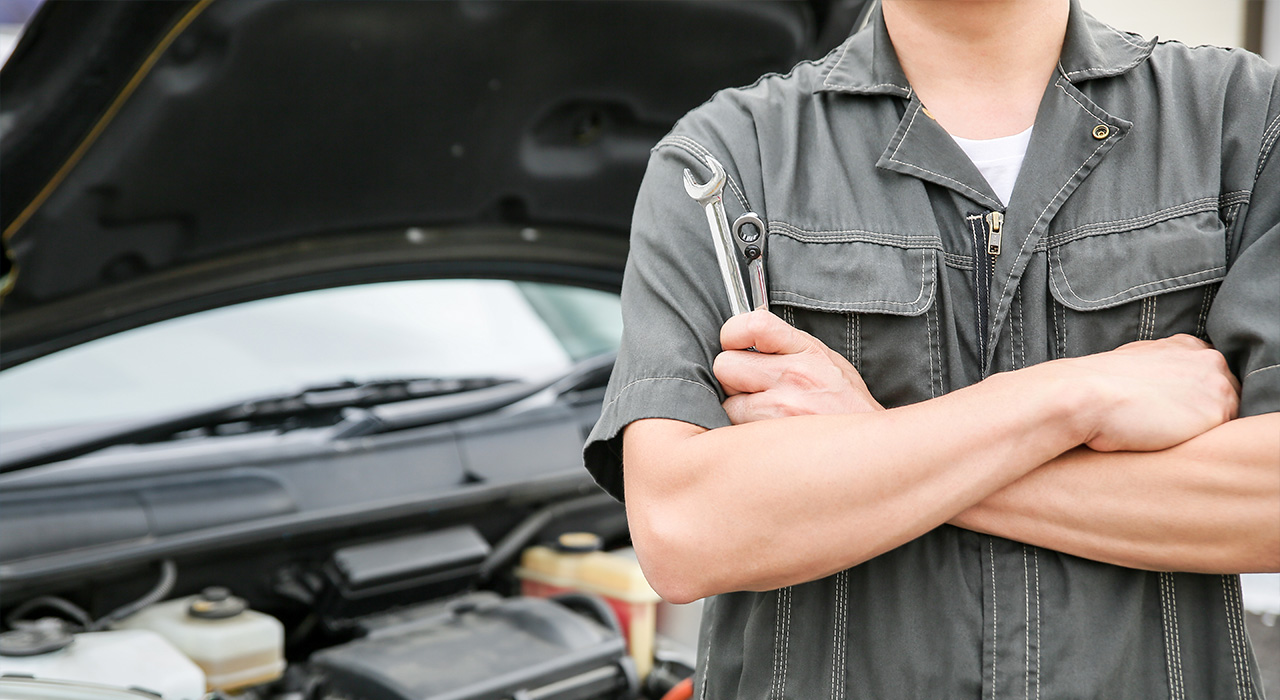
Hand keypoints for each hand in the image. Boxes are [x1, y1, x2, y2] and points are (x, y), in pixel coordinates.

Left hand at [714, 309, 882, 423]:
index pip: (753, 325)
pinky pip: (736, 432)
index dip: (733, 335)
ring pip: (726, 404)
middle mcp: (795, 375)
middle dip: (732, 378)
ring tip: (763, 414)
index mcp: (808, 350)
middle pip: (725, 366)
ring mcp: (784, 409)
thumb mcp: (829, 361)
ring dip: (738, 409)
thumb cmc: (846, 405)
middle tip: (750, 387)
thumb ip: (789, 347)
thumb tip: (748, 337)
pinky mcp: (774, 439)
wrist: (872, 450)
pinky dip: (743, 434)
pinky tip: (766, 433)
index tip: (738, 346)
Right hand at [1049, 334, 1239, 451]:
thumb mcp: (1132, 364)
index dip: (1192, 397)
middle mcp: (1209, 359)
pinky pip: (1223, 436)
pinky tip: (1171, 443)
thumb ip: (1159, 370)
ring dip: (1204, 430)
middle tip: (1167, 427)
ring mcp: (1217, 384)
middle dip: (1203, 412)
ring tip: (1165, 435)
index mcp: (1187, 345)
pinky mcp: (1216, 412)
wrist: (1084, 397)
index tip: (1169, 410)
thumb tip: (1162, 392)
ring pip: (1228, 416)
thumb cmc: (1096, 386)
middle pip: (1225, 395)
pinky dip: (1201, 443)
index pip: (1208, 376)